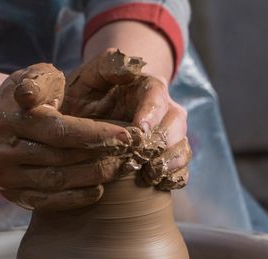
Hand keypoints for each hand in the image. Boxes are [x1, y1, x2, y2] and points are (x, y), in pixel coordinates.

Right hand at [0, 63, 133, 210]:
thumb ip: (54, 75)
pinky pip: (48, 202)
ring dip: (93, 176)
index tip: (128, 136)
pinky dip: (77, 197)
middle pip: (60, 157)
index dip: (96, 134)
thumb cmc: (33, 93)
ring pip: (56, 181)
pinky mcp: (10, 195)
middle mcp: (0, 148)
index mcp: (9, 116)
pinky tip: (99, 188)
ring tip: (118, 167)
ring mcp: (3, 175)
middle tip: (129, 153)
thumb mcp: (42, 74)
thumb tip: (74, 81)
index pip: (60, 130)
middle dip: (100, 154)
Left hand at [62, 49, 190, 189]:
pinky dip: (174, 178)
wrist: (86, 117)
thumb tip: (132, 67)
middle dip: (161, 143)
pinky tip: (158, 185)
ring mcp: (169, 135)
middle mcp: (165, 110)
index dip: (151, 115)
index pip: (158, 97)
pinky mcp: (167, 157)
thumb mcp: (89, 76)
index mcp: (148, 87)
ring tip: (149, 174)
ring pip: (182, 147)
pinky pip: (181, 169)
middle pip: (176, 124)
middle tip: (141, 158)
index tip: (139, 132)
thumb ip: (108, 65)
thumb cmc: (85, 95)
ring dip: (169, 163)